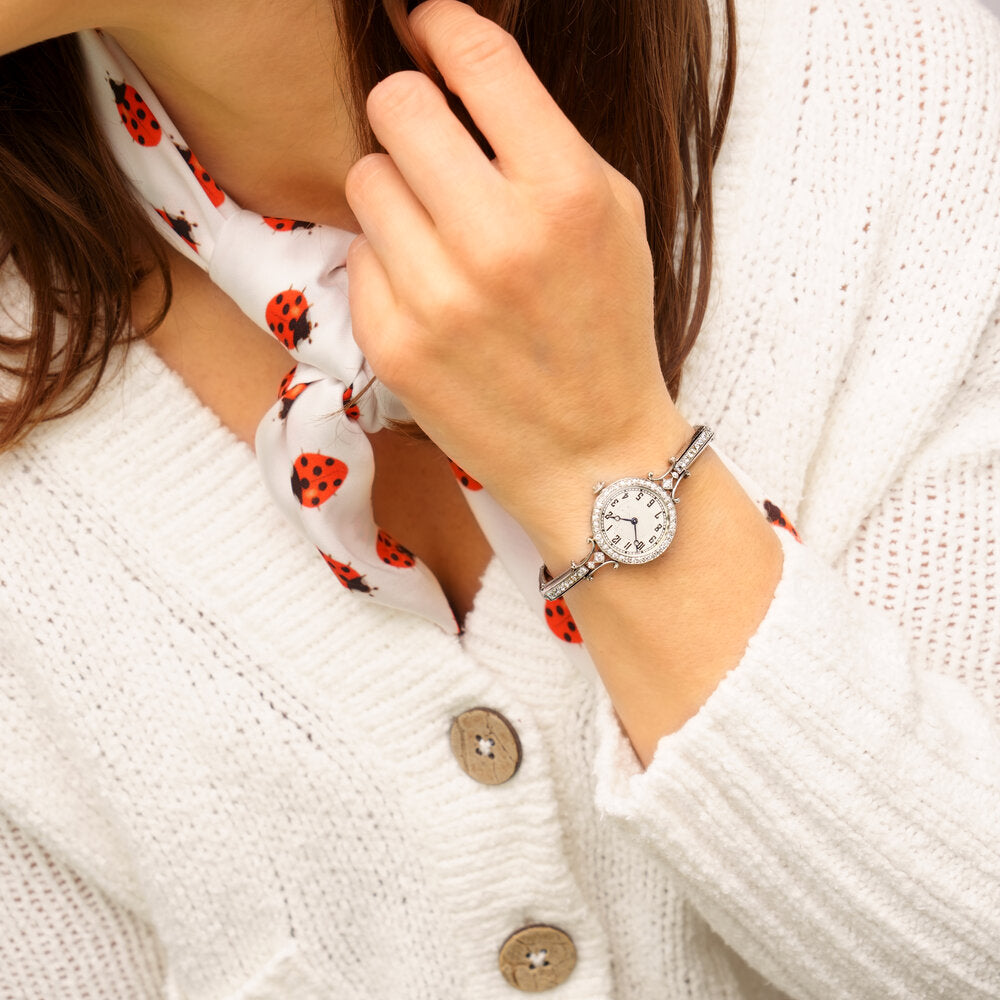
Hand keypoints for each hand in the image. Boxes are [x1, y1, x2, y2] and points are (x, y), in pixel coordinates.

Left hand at [344, 0, 681, 541]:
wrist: (591, 454)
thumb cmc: (608, 330)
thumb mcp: (613, 218)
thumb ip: (542, 140)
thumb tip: (459, 73)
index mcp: (565, 192)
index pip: (475, 59)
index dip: (441, 27)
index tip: (427, 27)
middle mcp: (496, 239)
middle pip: (397, 105)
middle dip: (413, 114)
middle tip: (435, 147)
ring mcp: (437, 297)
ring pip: (367, 177)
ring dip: (399, 193)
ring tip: (441, 237)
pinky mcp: (393, 344)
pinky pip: (360, 254)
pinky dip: (390, 262)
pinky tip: (432, 294)